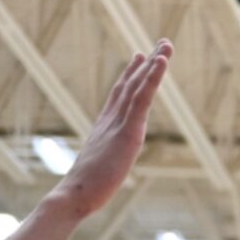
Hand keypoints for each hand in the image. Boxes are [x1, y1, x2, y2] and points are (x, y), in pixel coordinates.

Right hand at [45, 41, 173, 221]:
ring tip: (166, 45)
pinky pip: (142, 99)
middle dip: (146, 63)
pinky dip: (152, 78)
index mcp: (104, 128)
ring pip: (138, 86)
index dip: (130, 76)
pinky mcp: (127, 132)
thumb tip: (100, 175)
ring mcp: (119, 124)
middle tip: (160, 44)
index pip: (120, 96)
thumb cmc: (81, 192)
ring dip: (154, 64)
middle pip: (131, 85)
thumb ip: (102, 164)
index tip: (139, 57)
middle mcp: (111, 120)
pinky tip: (161, 62)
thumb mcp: (96, 172)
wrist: (73, 196)